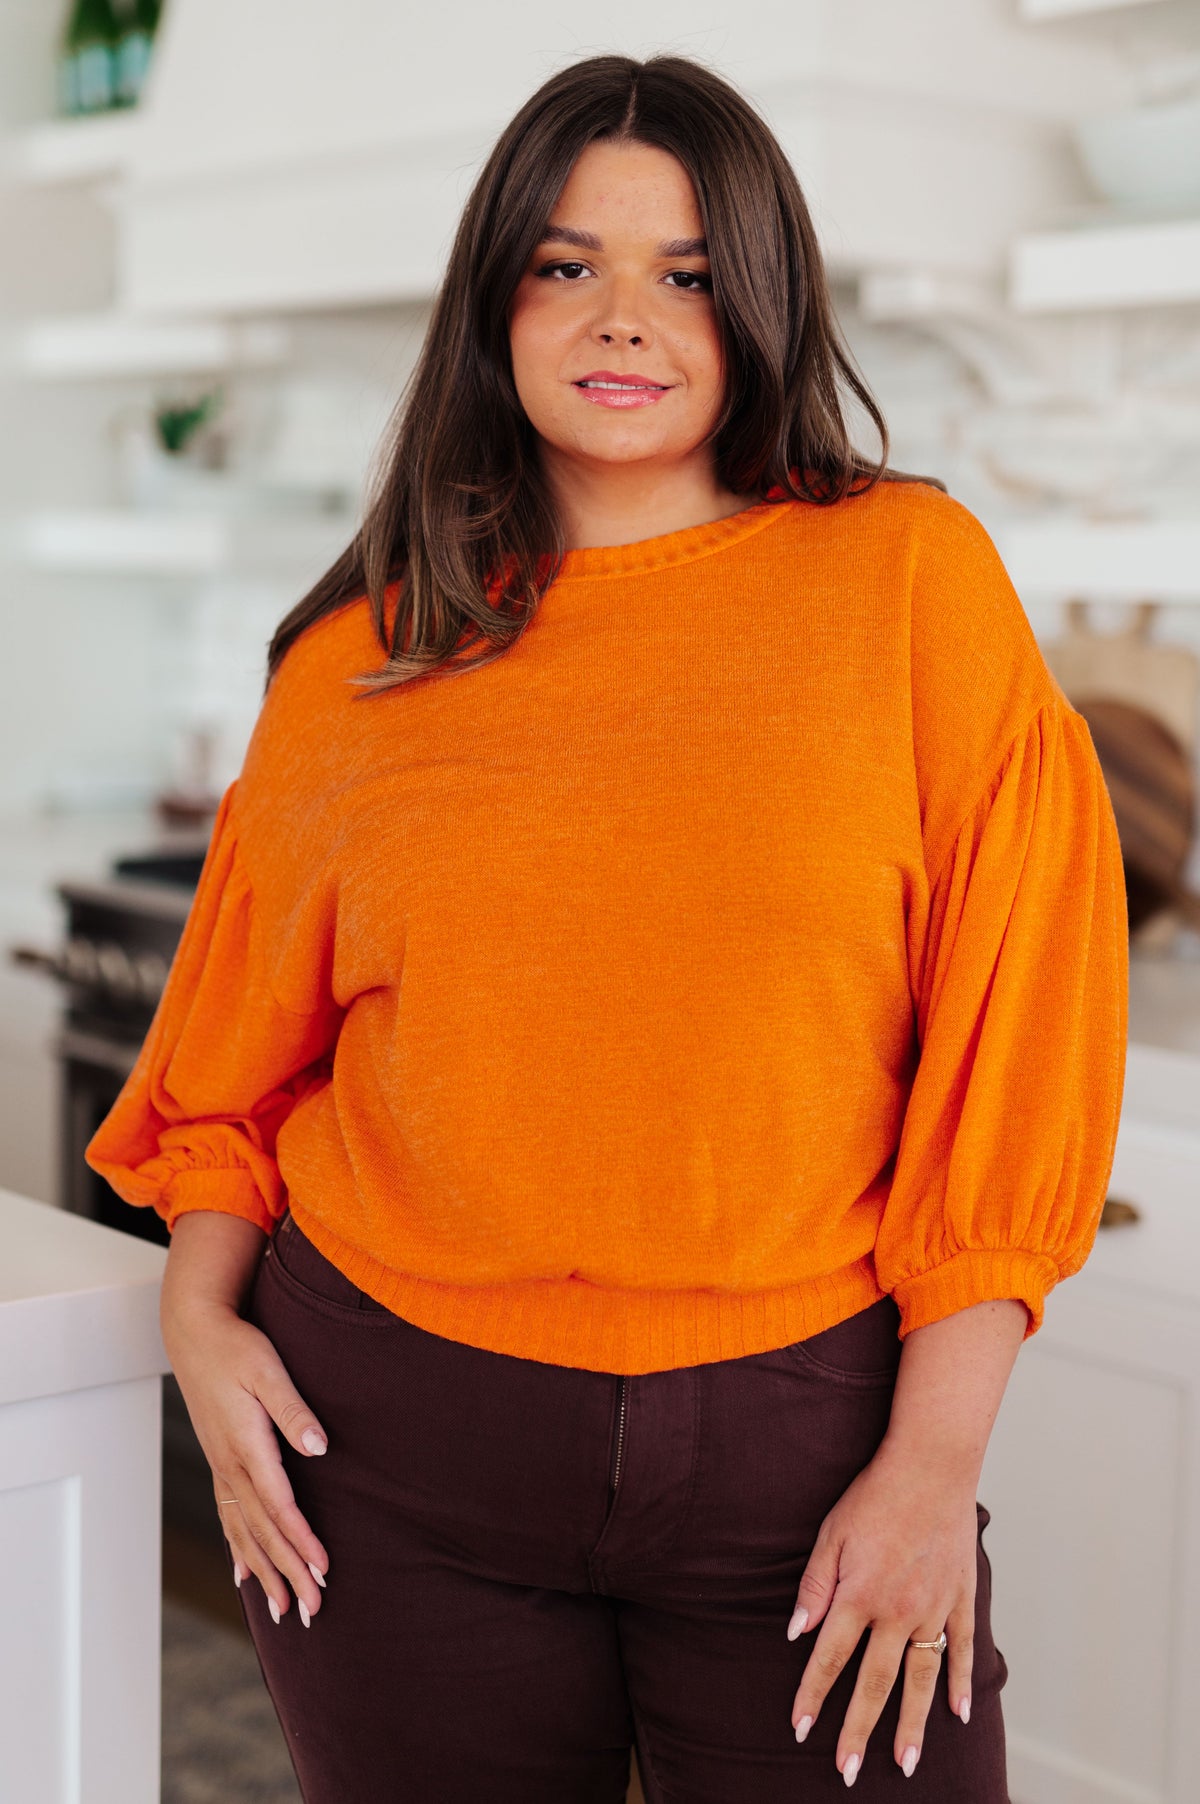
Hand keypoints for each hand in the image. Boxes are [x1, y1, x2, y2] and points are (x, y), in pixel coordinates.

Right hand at [163, 1294, 330, 1626]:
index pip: (280, 1508)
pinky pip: (228, 1517)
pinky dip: (238, 1549)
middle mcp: (231, 1466)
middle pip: (263, 1531)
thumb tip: (319, 1447)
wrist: (195, 1332)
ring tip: (279, 1609)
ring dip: (264, 1571)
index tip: (324, 1573)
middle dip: (287, 1573)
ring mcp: (222, 1467)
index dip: (302, 1543)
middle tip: (311, 1612)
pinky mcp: (220, 1461)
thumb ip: (293, 1410)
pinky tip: (243, 1573)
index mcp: (247, 1448)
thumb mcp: (269, 1370)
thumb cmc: (236, 1346)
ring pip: (244, 1532)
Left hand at [785, 1443, 976, 1784]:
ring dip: (912, 1726)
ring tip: (905, 1764)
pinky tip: (959, 1714)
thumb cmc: (875, 1495)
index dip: (812, 1695)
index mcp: (860, 1595)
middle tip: (847, 1771)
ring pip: (921, 1679)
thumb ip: (814, 1585)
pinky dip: (962, 1683)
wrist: (931, 1465)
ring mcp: (935, 1608)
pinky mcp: (962, 1598)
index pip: (830, 1658)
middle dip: (858, 1730)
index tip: (799, 1728)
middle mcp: (898, 1611)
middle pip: (875, 1683)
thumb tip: (794, 1632)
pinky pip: (963, 1650)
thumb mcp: (831, 1533)